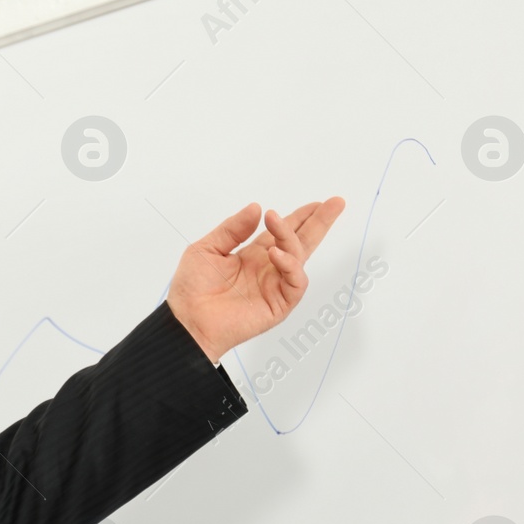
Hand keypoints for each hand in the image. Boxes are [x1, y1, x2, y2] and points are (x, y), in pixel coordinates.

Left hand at [166, 197, 346, 365]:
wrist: (188, 320)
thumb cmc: (192, 288)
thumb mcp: (207, 249)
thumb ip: (232, 229)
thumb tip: (256, 208)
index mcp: (253, 255)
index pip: (282, 233)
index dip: (299, 217)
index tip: (316, 202)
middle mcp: (268, 269)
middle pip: (301, 242)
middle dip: (319, 223)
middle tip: (335, 203)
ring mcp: (275, 287)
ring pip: (298, 258)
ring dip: (291, 237)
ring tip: (275, 221)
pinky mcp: (278, 304)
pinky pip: (295, 283)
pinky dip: (290, 266)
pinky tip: (275, 254)